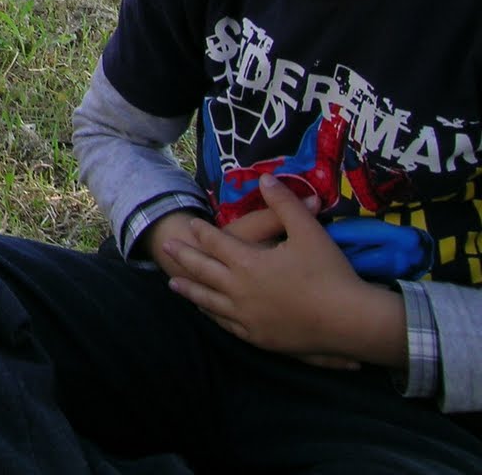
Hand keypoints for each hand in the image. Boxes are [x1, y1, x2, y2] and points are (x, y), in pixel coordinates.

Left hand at [162, 175, 404, 367]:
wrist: (351, 322)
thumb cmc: (330, 273)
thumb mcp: (308, 230)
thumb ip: (284, 203)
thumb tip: (265, 177)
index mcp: (248, 263)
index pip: (217, 243)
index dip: (203, 232)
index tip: (190, 224)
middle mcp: (239, 291)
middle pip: (204, 271)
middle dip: (184, 258)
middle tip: (166, 248)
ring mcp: (247, 318)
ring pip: (209, 302)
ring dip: (190, 290)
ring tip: (173, 284)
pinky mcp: (259, 338)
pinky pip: (227, 325)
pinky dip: (213, 315)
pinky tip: (209, 313)